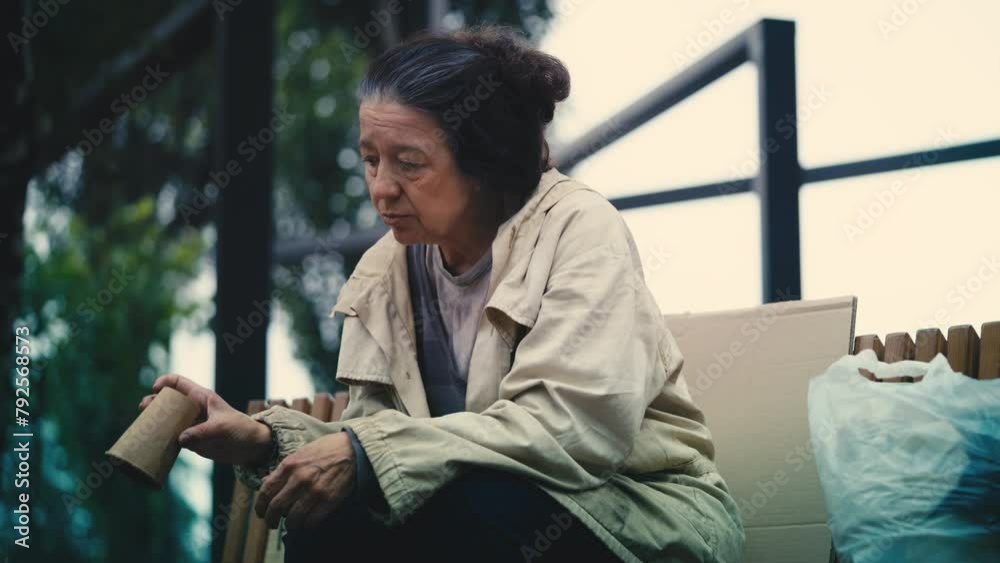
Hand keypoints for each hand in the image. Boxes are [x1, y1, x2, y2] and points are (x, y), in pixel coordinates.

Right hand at [139, 374, 272, 465]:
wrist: (251, 447)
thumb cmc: (240, 429)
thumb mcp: (221, 427)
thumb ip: (201, 432)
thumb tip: (179, 439)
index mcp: (201, 397)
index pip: (179, 383)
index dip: (165, 381)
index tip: (155, 388)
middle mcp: (193, 409)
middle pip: (168, 401)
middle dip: (153, 402)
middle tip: (143, 409)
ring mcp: (191, 424)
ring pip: (167, 419)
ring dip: (154, 420)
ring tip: (142, 424)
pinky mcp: (191, 440)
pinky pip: (172, 437)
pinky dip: (161, 438)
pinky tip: (150, 442)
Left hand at [254, 432, 355, 529]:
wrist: (353, 449)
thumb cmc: (326, 449)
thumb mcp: (300, 453)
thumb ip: (283, 469)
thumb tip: (265, 482)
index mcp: (290, 465)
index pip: (266, 491)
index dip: (260, 506)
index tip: (261, 512)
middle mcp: (300, 479)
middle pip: (276, 507)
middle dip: (271, 519)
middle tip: (271, 523)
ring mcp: (315, 491)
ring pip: (293, 518)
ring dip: (289, 525)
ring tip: (290, 526)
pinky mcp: (329, 500)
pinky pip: (312, 520)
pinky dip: (306, 525)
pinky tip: (306, 523)